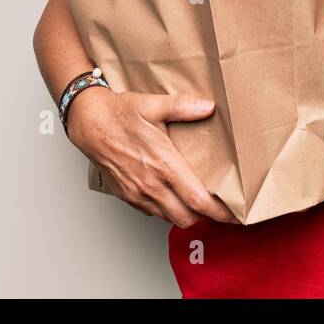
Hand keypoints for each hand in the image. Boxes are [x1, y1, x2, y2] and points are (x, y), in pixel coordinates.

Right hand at [66, 87, 239, 226]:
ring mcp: (137, 193)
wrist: (88, 123)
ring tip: (197, 201)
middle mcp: (151, 184)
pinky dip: (166, 209)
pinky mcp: (127, 196)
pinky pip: (152, 213)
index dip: (220, 212)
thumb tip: (207, 107)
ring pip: (169, 218)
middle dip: (206, 217)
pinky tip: (172, 195)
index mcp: (164, 165)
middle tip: (220, 208)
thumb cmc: (119, 114)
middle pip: (187, 218)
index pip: (198, 200)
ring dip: (185, 213)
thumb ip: (183, 107)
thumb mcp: (153, 104)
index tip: (234, 214)